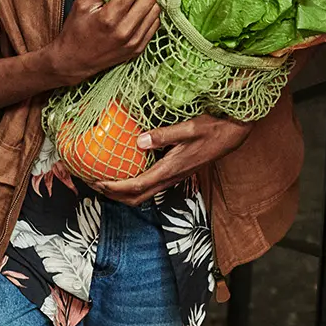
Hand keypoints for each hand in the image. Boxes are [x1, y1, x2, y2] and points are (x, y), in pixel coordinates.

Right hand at [40, 0, 161, 83]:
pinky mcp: (138, 48)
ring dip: (145, 3)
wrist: (74, 61)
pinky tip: (135, 16)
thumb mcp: (82, 5)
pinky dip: (147, 16)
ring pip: (155, 10)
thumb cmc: (75, 34)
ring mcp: (133, 42)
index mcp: (108, 18)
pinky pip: (155, 25)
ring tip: (133, 4)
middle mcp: (124, 31)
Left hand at [90, 115, 253, 205]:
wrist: (233, 134)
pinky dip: (133, 184)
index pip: (136, 186)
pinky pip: (149, 185)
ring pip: (143, 194)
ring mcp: (173, 177)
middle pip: (136, 198)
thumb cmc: (213, 128)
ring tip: (104, 179)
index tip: (96, 181)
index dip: (114, 188)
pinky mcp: (175, 172)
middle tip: (92, 183)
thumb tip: (138, 140)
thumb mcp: (190, 127)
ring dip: (121, 192)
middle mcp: (170, 178)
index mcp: (171, 169)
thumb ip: (164, 135)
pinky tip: (125, 170)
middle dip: (112, 195)